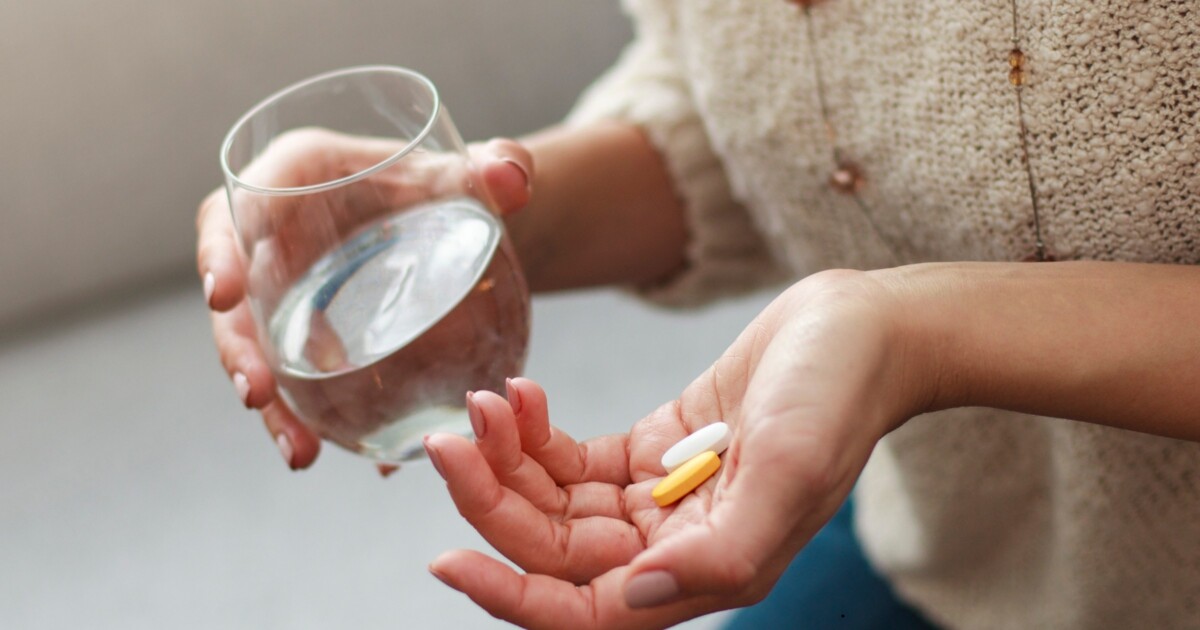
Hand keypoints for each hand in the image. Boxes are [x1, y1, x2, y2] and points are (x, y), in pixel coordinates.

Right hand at [196, 129, 534, 468]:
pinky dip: (314, 421)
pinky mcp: (308, 337)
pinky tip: (342, 457)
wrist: (457, 224)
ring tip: (300, 452)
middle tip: (256, 394)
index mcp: (295, 179)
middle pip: (236, 296)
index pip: (238, 207)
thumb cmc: (447, 183)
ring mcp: (287, 294)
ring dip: (274, 406)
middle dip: (237, 347)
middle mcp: (274, 239)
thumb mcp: (475, 174)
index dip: (220, 251)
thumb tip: (512, 178)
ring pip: (259, 352)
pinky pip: (298, 383)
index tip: (223, 294)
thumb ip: (499, 166)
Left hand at [425, 270, 928, 628]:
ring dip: (509, 457)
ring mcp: (658, 497)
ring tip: (487, 399)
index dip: (510, 595)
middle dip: (493, 498)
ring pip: (553, 502)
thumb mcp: (790, 470)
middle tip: (452, 436)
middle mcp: (674, 545)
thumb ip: (721, 549)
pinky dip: (538, 432)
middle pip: (553, 549)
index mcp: (706, 569)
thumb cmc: (840, 397)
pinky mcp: (652, 448)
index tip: (446, 558)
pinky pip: (572, 458)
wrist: (861, 329)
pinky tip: (521, 394)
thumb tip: (634, 594)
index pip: (583, 612)